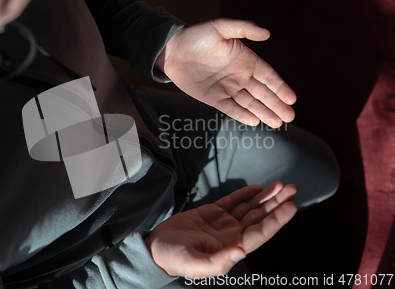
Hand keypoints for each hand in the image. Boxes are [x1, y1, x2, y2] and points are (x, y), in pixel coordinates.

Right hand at [145, 182, 296, 277]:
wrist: (154, 248)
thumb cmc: (172, 258)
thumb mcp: (194, 263)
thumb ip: (219, 261)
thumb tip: (241, 251)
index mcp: (231, 248)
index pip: (260, 233)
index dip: (277, 220)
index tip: (291, 207)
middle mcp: (231, 235)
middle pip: (260, 218)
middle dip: (277, 204)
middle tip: (293, 189)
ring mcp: (222, 224)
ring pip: (250, 209)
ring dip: (265, 197)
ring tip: (281, 185)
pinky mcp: (211, 214)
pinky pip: (232, 202)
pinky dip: (245, 194)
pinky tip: (257, 188)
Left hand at [162, 19, 296, 128]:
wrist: (172, 51)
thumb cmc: (197, 36)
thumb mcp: (220, 27)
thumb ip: (243, 29)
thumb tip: (267, 33)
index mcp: (246, 60)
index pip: (268, 76)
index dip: (280, 88)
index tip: (292, 99)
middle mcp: (239, 76)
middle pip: (263, 93)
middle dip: (277, 105)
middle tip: (290, 117)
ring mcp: (227, 88)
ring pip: (249, 103)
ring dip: (264, 113)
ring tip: (277, 123)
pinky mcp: (214, 98)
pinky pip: (230, 108)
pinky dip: (241, 115)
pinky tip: (254, 122)